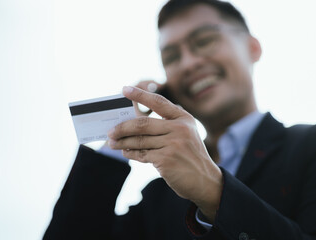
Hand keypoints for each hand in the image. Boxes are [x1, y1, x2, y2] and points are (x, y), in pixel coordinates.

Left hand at [108, 86, 222, 222]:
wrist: (204, 180)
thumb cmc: (190, 156)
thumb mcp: (185, 135)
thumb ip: (166, 126)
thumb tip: (133, 123)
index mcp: (183, 119)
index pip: (158, 102)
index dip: (140, 95)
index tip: (124, 89)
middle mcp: (179, 129)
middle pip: (143, 124)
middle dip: (123, 127)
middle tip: (110, 131)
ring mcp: (173, 144)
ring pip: (140, 140)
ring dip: (122, 142)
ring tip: (112, 143)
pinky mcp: (166, 159)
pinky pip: (142, 154)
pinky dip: (130, 153)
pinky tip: (125, 152)